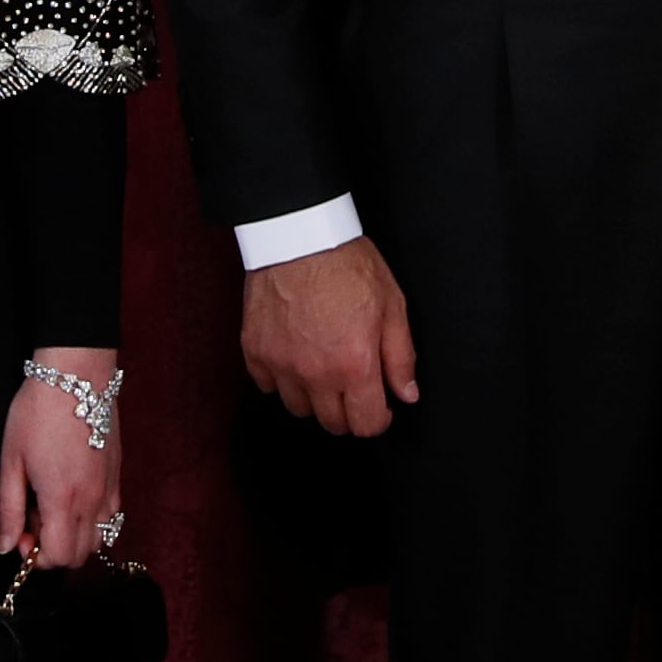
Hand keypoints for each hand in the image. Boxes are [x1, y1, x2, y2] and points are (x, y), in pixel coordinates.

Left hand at [0, 346, 122, 567]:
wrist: (77, 374)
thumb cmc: (38, 412)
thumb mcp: (11, 461)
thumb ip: (8, 509)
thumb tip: (4, 546)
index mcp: (62, 497)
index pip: (58, 557)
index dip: (34, 556)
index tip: (19, 532)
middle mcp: (92, 498)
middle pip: (80, 555)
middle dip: (53, 549)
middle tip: (33, 520)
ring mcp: (109, 487)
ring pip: (100, 539)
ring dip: (75, 536)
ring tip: (53, 508)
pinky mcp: (118, 474)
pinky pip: (112, 516)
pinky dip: (93, 520)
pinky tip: (73, 495)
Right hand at [242, 236, 420, 437]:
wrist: (299, 236)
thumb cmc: (348, 265)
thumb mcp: (392, 305)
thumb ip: (400, 356)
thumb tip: (407, 394)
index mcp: (353, 365)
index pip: (365, 424)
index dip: (377, 419)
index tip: (380, 407)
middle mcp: (314, 374)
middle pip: (331, 423)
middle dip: (348, 411)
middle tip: (355, 385)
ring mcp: (280, 365)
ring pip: (298, 408)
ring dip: (314, 397)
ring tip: (324, 368)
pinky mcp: (255, 352)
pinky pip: (268, 386)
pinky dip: (282, 378)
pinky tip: (296, 355)